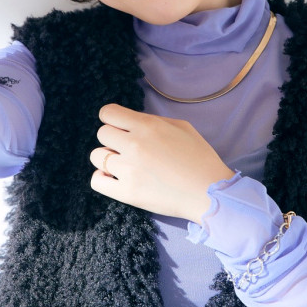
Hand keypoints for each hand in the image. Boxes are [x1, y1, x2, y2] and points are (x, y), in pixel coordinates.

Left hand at [89, 104, 232, 222]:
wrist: (210, 192)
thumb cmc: (199, 158)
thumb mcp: (182, 127)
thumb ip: (153, 120)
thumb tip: (131, 122)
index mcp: (147, 126)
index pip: (107, 113)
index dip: (112, 118)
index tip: (119, 126)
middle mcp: (134, 145)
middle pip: (102, 134)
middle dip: (112, 139)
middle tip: (127, 148)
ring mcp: (128, 170)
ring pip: (97, 156)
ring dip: (108, 158)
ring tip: (124, 165)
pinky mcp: (127, 192)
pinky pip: (96, 180)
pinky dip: (103, 178)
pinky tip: (116, 178)